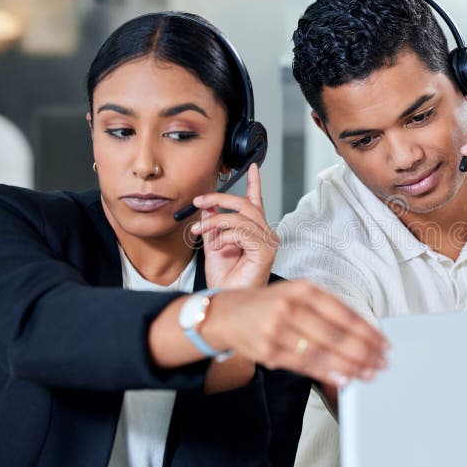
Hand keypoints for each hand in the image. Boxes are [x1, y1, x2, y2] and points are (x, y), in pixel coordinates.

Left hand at [190, 164, 278, 288]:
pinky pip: (242, 232)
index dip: (254, 183)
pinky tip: (217, 247)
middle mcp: (265, 234)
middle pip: (246, 205)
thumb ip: (213, 223)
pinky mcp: (266, 251)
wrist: (224, 299)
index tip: (251, 167)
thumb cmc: (224, 279)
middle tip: (198, 201)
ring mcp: (268, 243)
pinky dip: (224, 236)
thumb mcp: (213, 243)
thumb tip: (209, 205)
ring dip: (215, 222)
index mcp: (254, 231)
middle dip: (219, 199)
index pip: (255, 202)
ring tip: (200, 232)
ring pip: (241, 217)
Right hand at [201, 280, 389, 387]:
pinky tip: (342, 377)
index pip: (344, 312)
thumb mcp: (297, 294)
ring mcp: (277, 328)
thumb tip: (362, 332)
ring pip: (322, 352)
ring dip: (350, 365)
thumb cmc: (267, 305)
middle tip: (381, 362)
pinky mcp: (268, 350)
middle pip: (336, 334)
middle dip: (364, 352)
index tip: (383, 343)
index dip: (367, 331)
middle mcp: (290, 306)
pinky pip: (303, 365)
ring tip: (368, 373)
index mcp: (303, 289)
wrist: (226, 314)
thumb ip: (327, 309)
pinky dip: (326, 372)